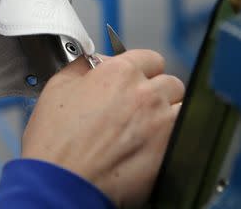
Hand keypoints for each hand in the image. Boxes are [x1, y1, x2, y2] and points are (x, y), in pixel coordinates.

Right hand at [21, 50, 183, 206]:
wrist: (62, 182)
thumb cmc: (56, 141)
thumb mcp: (58, 87)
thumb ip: (82, 66)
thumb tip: (95, 62)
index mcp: (120, 73)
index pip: (150, 58)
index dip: (141, 69)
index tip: (135, 79)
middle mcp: (146, 93)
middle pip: (170, 83)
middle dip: (156, 91)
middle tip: (138, 106)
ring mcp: (162, 122)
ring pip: (182, 107)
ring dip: (169, 113)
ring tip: (148, 127)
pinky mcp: (169, 150)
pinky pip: (184, 134)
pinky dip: (173, 137)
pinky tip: (154, 144)